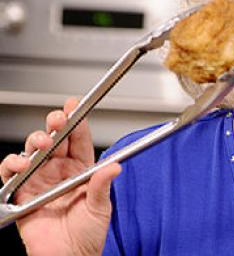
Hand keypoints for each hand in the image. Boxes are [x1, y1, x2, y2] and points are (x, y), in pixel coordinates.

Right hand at [0, 98, 120, 255]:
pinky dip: (12, 164)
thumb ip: (102, 186)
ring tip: (43, 143)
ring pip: (32, 150)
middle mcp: (59, 171)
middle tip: (59, 119)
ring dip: (35, 141)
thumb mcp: (100, 208)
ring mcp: (39, 180)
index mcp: (81, 169)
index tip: (75, 106)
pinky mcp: (21, 193)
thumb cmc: (87, 234)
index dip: (77, 120)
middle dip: (55, 123)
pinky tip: (22, 164)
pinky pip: (11, 173)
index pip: (78, 138)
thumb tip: (114, 167)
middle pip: (55, 138)